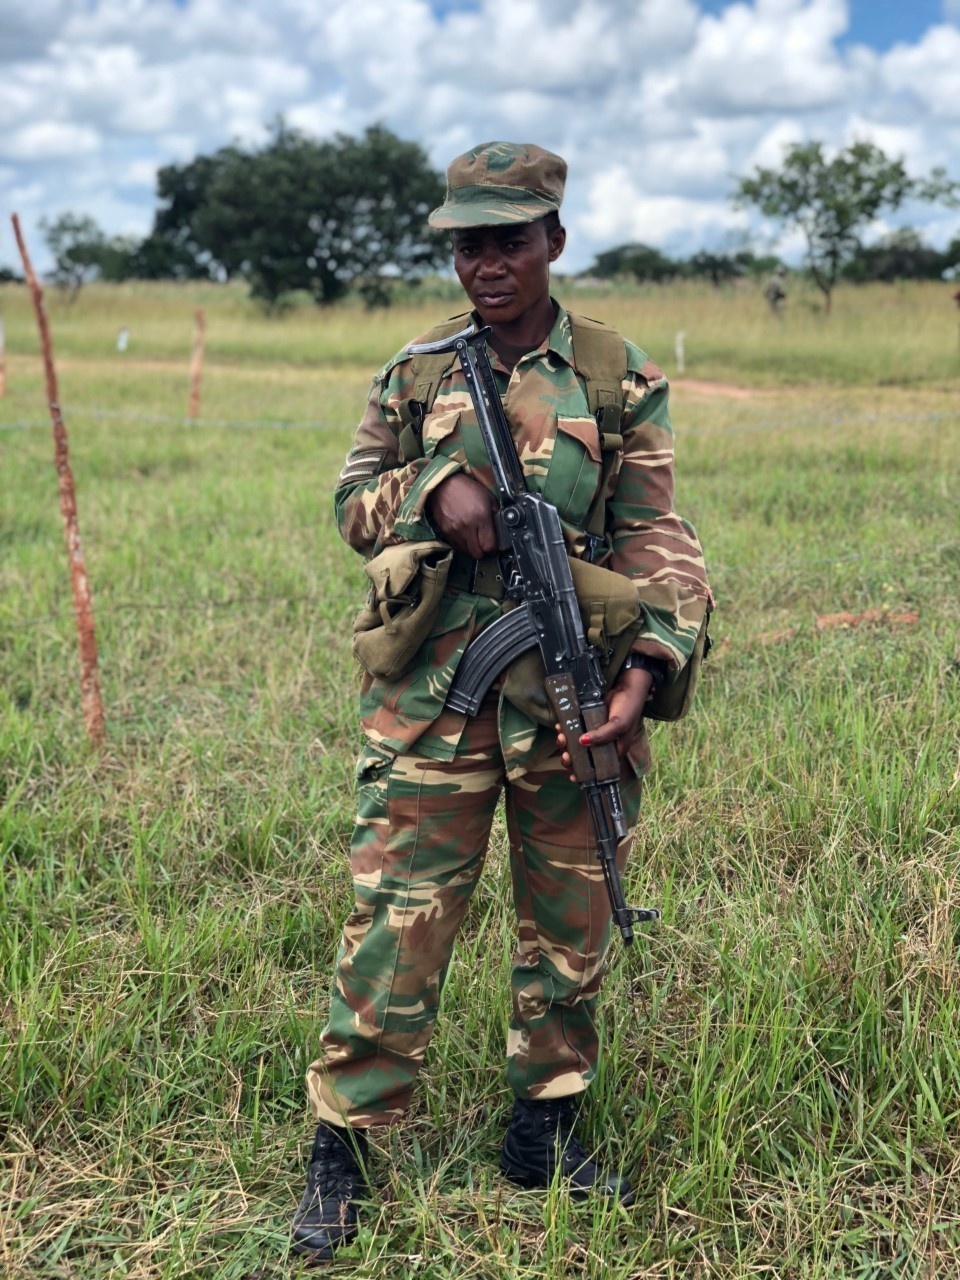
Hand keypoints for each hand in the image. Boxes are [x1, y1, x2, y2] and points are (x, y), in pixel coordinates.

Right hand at [426, 473, 497, 558]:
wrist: (444, 484)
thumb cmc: (466, 488)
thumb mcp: (488, 497)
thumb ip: (495, 514)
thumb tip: (500, 528)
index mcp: (481, 517)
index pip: (489, 546)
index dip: (493, 548)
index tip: (494, 545)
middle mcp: (467, 527)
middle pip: (478, 553)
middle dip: (483, 551)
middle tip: (484, 544)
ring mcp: (455, 531)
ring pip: (466, 552)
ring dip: (472, 548)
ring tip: (474, 538)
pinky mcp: (445, 532)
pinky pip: (456, 546)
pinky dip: (462, 544)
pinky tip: (464, 535)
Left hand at [556, 666, 652, 780]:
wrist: (626, 686)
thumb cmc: (628, 709)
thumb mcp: (619, 725)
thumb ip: (602, 736)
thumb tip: (581, 742)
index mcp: (613, 751)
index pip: (598, 768)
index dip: (585, 773)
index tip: (573, 776)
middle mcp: (602, 744)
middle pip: (584, 758)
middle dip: (572, 758)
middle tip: (565, 754)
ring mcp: (593, 732)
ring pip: (575, 744)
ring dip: (565, 743)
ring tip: (561, 737)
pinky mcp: (586, 720)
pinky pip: (573, 728)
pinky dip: (565, 729)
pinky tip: (559, 726)